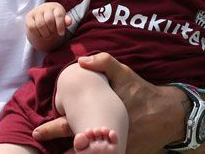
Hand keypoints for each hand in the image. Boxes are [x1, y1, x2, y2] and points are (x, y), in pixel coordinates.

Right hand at [27, 2, 70, 40]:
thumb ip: (66, 21)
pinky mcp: (29, 16)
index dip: (60, 26)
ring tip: (48, 35)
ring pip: (40, 25)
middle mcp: (45, 7)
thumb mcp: (62, 21)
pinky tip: (40, 34)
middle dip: (52, 30)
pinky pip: (32, 27)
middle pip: (49, 21)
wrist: (43, 18)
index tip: (61, 34)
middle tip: (53, 33)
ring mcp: (36, 11)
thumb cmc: (55, 20)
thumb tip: (69, 21)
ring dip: (45, 34)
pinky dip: (37, 34)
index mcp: (56, 7)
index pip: (59, 15)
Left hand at [33, 52, 171, 152]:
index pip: (68, 125)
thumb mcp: (124, 73)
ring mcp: (114, 149)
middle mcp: (104, 136)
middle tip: (43, 143)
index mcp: (99, 116)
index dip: (51, 129)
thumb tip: (80, 60)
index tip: (37, 132)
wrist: (168, 115)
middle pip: (74, 147)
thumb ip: (103, 63)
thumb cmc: (142, 92)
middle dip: (59, 149)